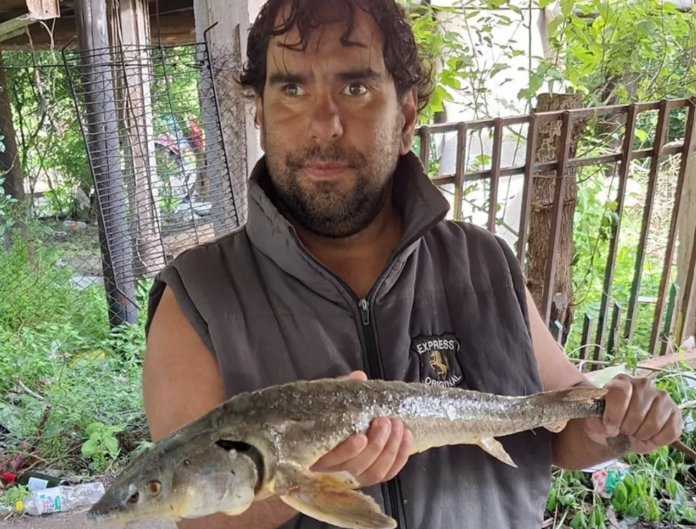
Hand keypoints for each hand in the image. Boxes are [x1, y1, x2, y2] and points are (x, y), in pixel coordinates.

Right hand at [310, 370, 412, 486]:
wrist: (330, 424)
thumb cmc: (327, 413)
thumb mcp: (330, 398)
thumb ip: (342, 389)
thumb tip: (360, 377)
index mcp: (318, 452)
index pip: (331, 459)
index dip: (347, 451)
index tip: (361, 437)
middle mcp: (334, 469)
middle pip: (356, 467)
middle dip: (375, 445)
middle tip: (384, 421)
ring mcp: (354, 475)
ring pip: (374, 472)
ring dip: (390, 449)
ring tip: (398, 425)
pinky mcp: (370, 475)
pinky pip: (388, 473)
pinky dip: (400, 456)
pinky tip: (406, 436)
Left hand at [582, 374, 682, 453]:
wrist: (621, 433)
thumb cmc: (606, 423)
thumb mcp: (593, 422)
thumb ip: (594, 421)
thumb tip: (605, 425)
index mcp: (621, 381)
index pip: (620, 393)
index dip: (614, 415)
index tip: (609, 427)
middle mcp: (643, 384)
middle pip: (637, 412)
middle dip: (627, 428)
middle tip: (623, 430)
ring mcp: (662, 397)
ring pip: (654, 423)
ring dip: (641, 435)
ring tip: (634, 432)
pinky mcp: (675, 412)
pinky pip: (670, 431)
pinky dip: (657, 440)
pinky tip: (649, 436)